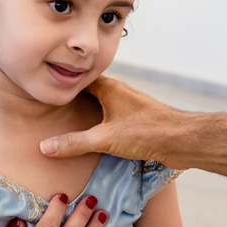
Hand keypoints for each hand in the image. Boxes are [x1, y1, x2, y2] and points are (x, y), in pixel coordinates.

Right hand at [40, 77, 226, 177]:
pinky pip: (114, 116)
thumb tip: (44, 147)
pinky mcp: (139, 119)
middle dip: (74, 98)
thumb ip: (74, 143)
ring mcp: (130, 105)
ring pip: (103, 103)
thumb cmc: (145, 132)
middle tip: (54, 109)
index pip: (79, 78)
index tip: (47, 91)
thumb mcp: (104, 138)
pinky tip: (97, 135)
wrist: (182, 140)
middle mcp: (120, 92)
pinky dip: (102, 121)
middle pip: (90, 90)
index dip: (64, 84)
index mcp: (110, 87)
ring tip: (71, 122)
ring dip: (89, 111)